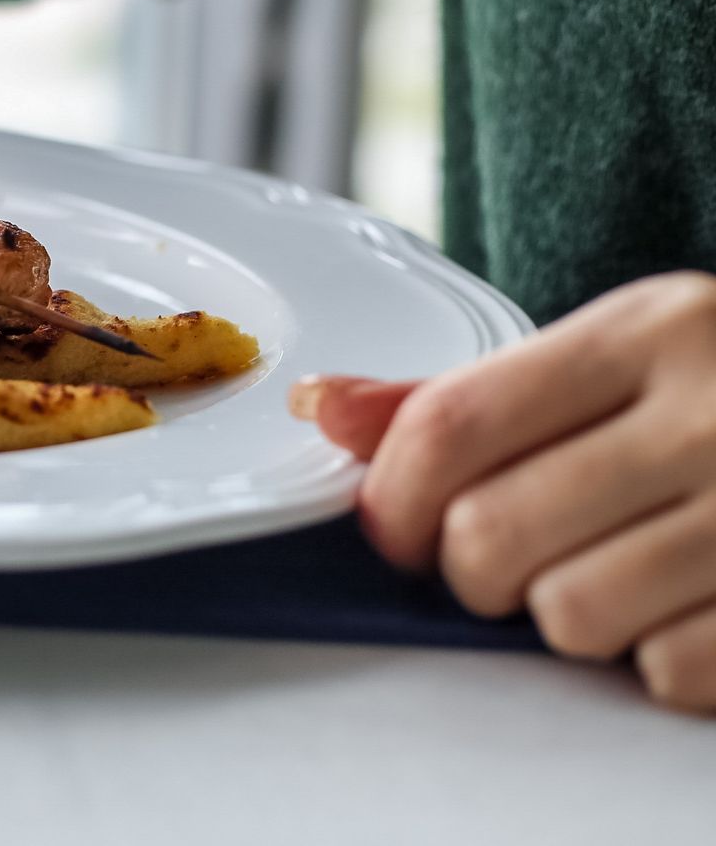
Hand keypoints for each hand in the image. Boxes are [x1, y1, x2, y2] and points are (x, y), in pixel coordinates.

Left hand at [292, 272, 715, 711]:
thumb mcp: (623, 355)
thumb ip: (474, 395)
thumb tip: (324, 410)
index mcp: (651, 331)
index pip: (455, 423)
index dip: (395, 495)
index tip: (398, 525)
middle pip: (493, 535)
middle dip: (476, 568)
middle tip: (512, 555)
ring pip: (570, 616)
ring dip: (571, 614)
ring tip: (614, 571)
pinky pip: (668, 671)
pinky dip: (661, 659)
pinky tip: (691, 606)